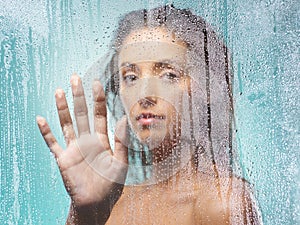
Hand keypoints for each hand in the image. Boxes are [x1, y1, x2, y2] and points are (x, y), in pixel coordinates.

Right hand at [36, 74, 127, 223]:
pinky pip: (52, 143)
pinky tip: (41, 119)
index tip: (97, 83)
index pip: (99, 114)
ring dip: (62, 108)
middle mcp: (86, 140)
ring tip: (59, 91)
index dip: (98, 99)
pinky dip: (46, 132)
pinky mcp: (63, 159)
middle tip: (75, 78)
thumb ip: (123, 141)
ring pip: (66, 124)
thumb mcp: (121, 163)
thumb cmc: (111, 185)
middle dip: (79, 96)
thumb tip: (124, 119)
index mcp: (101, 140)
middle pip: (81, 114)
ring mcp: (74, 148)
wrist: (97, 204)